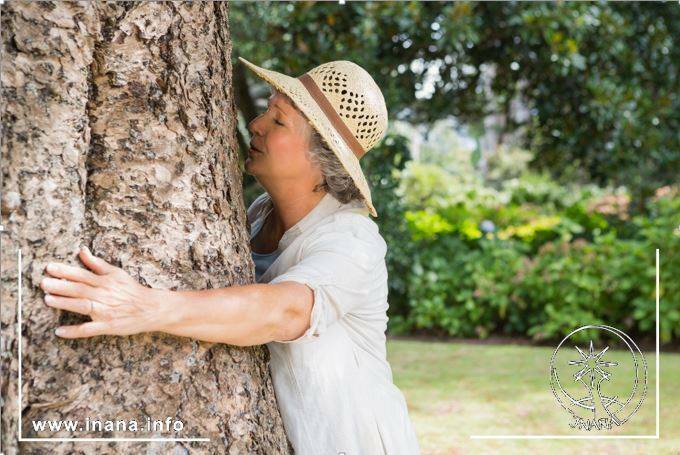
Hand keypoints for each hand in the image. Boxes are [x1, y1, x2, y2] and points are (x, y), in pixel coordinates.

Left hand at [41, 246, 160, 338]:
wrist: (151, 308)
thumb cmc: (132, 290)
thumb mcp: (116, 273)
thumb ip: (97, 263)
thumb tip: (82, 251)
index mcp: (106, 281)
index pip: (83, 274)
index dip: (66, 271)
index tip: (50, 268)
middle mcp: (104, 295)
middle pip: (80, 289)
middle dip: (61, 286)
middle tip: (44, 283)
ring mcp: (106, 311)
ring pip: (83, 306)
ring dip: (66, 303)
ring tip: (48, 300)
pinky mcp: (108, 326)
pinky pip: (89, 329)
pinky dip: (74, 331)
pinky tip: (59, 331)